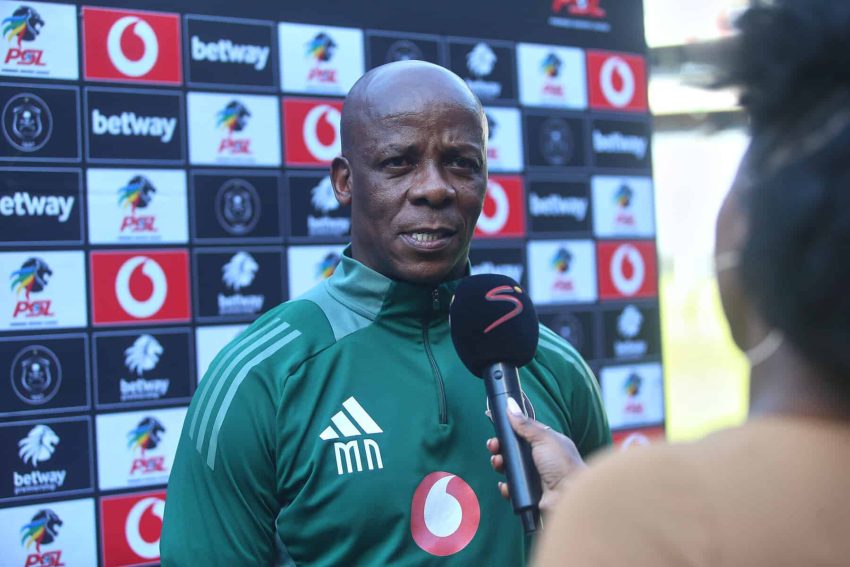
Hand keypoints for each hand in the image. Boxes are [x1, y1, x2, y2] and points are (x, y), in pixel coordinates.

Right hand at [486, 397, 586, 513]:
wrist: (569, 496)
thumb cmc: (563, 465)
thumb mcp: (544, 439)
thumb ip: (525, 424)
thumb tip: (510, 405)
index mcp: (544, 444)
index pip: (522, 433)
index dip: (509, 430)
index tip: (497, 427)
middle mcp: (538, 459)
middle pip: (511, 450)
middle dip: (499, 448)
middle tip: (494, 447)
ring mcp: (532, 476)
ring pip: (508, 468)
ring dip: (499, 464)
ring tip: (498, 464)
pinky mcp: (528, 493)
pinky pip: (511, 488)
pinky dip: (506, 486)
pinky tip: (506, 484)